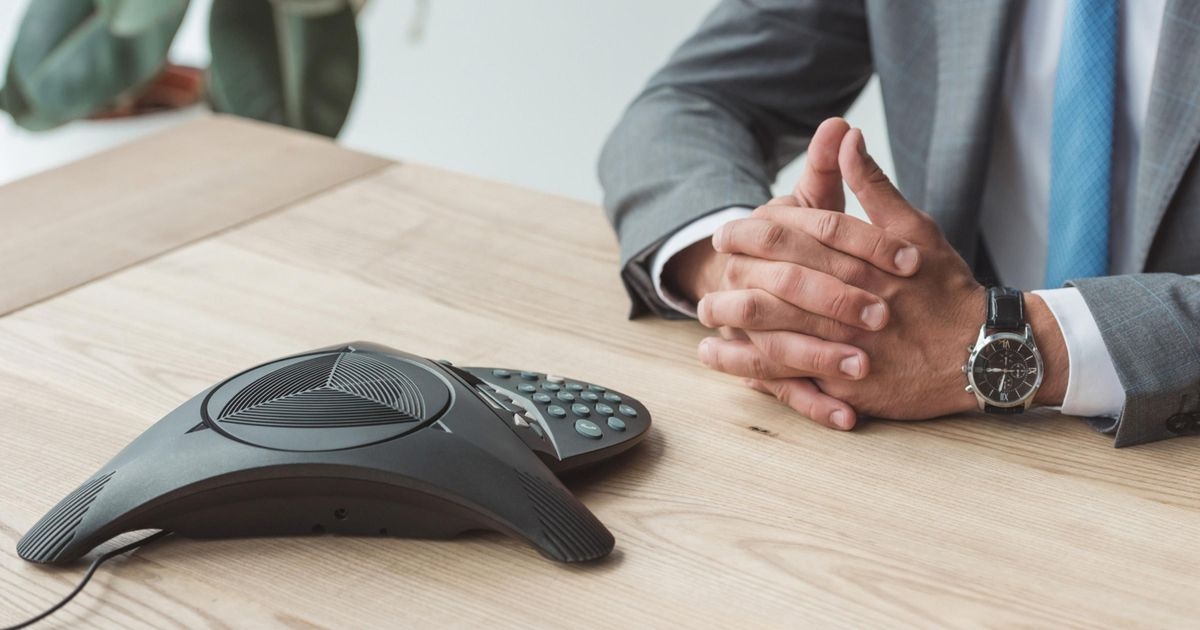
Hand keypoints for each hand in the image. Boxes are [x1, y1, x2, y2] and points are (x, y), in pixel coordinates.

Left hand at [698, 127, 1066, 427]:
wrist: (983, 353)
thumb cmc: (946, 289)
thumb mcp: (914, 230)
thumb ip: (872, 187)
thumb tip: (845, 135)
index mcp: (860, 263)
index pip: (795, 242)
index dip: (753, 236)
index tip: (726, 233)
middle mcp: (849, 307)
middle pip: (776, 293)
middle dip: (734, 284)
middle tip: (706, 277)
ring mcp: (847, 350)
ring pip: (776, 339)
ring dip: (735, 330)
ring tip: (705, 320)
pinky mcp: (848, 387)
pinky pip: (792, 382)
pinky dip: (757, 374)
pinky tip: (730, 366)